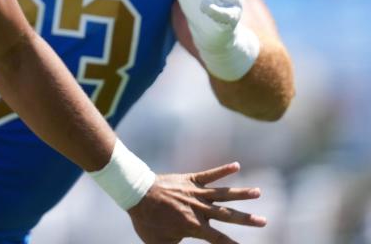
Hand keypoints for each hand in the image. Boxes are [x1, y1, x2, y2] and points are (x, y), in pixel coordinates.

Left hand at [128, 162, 265, 242]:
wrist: (136, 194)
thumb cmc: (146, 221)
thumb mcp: (159, 243)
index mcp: (194, 227)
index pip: (219, 240)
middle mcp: (199, 210)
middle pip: (228, 216)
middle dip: (247, 219)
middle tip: (264, 221)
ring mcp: (195, 193)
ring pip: (222, 194)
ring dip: (241, 193)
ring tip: (259, 192)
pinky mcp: (190, 180)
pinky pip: (208, 174)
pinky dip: (222, 170)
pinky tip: (236, 165)